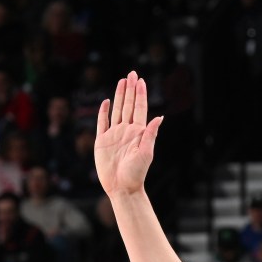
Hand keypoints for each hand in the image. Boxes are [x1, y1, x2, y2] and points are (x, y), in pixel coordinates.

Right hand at [94, 71, 163, 198]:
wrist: (122, 187)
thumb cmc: (137, 173)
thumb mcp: (146, 153)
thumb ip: (150, 134)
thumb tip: (159, 117)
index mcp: (138, 133)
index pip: (139, 109)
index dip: (140, 94)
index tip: (141, 80)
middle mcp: (126, 131)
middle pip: (128, 105)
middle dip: (130, 89)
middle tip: (132, 73)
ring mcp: (114, 134)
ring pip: (117, 110)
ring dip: (119, 95)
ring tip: (122, 81)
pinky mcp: (102, 141)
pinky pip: (102, 122)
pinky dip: (103, 112)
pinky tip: (106, 101)